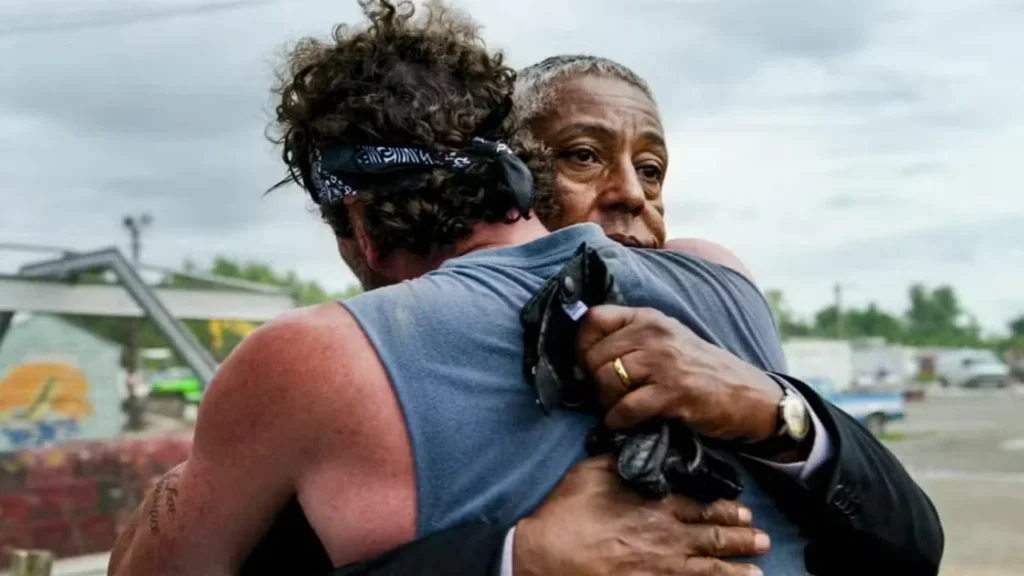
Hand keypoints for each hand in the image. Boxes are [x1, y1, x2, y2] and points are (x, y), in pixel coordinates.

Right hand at [513, 456, 769, 575]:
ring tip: (756, 572)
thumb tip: (641, 447)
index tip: (745, 512)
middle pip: (714, 538)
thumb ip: (623, 460)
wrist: (544, 553)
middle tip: (762, 540)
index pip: (702, 507)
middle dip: (741, 539)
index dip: (727, 510)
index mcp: (656, 505)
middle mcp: (666, 538)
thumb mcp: (592, 471)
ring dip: (736, 570)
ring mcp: (660, 568)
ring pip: (709, 570)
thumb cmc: (565, 512)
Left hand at [577, 305, 782, 441]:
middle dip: (593, 382)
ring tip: (618, 409)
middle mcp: (654, 334)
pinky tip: (626, 423)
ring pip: (606, 381)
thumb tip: (582, 356)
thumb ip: (630, 340)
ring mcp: (664, 363)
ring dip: (605, 403)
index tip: (586, 366)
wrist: (749, 396)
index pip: (594, 319)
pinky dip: (618, 421)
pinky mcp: (673, 393)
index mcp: (649, 319)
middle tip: (607, 396)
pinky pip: (625, 408)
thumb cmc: (701, 371)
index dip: (581, 345)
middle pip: (594, 356)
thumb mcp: (667, 341)